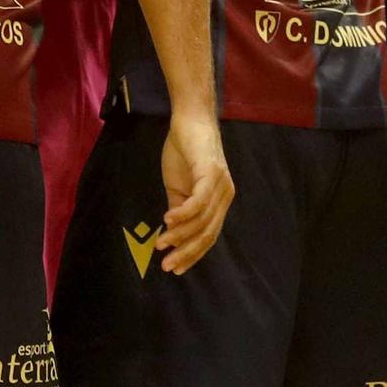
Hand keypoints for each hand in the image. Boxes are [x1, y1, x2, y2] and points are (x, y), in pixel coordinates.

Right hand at [157, 110, 233, 273]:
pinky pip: (198, 201)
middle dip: (186, 252)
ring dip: (179, 236)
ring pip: (201, 221)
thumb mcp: (178, 185)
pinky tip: (166, 221)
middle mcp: (225, 195)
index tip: (176, 268)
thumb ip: (178, 208)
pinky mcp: (211, 172)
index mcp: (220, 201)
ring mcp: (220, 184)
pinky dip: (183, 215)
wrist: (189, 119)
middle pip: (208, 233)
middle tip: (167, 266)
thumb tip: (172, 233)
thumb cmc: (184, 150)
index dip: (192, 254)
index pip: (209, 235)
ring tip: (161, 244)